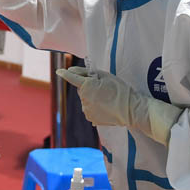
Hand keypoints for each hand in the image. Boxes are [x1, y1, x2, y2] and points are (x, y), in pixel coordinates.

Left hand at [56, 66, 181, 144]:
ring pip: (86, 100)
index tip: (59, 71)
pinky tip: (106, 107)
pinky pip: (89, 109)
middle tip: (103, 88)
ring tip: (107, 99)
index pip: (72, 78)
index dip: (65, 74)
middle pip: (82, 89)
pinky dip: (95, 107)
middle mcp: (84, 99)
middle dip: (88, 87)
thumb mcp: (105, 76)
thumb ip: (86, 73)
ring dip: (92, 98)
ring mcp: (87, 110)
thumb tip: (71, 71)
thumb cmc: (120, 89)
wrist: (131, 110)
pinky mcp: (91, 118)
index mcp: (87, 86)